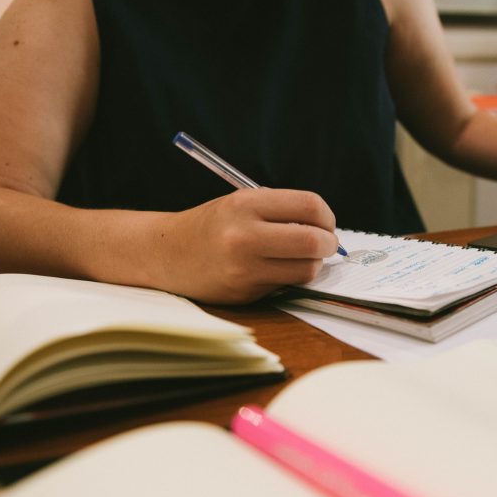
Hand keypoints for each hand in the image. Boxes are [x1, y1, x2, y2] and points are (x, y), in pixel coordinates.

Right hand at [153, 188, 339, 303]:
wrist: (167, 253)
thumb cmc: (212, 226)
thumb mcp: (241, 203)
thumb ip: (281, 210)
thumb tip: (326, 228)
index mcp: (246, 204)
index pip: (309, 206)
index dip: (327, 216)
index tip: (326, 223)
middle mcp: (244, 235)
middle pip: (312, 241)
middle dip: (329, 244)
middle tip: (326, 244)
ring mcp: (244, 268)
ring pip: (306, 269)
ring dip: (313, 264)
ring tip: (301, 258)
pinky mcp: (244, 292)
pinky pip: (286, 286)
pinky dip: (291, 278)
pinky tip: (276, 270)